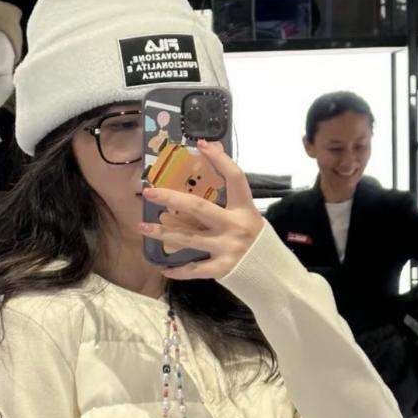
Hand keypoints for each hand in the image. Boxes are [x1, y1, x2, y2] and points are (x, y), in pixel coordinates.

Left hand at [140, 140, 263, 280]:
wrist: (274, 273)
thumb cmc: (257, 240)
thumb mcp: (247, 215)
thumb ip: (230, 198)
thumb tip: (211, 167)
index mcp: (245, 209)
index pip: (235, 178)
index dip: (219, 159)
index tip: (201, 144)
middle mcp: (235, 226)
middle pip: (199, 208)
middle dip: (171, 198)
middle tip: (149, 192)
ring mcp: (228, 248)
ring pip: (188, 238)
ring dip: (163, 232)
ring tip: (142, 226)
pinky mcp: (222, 268)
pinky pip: (194, 269)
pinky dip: (178, 270)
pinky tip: (162, 267)